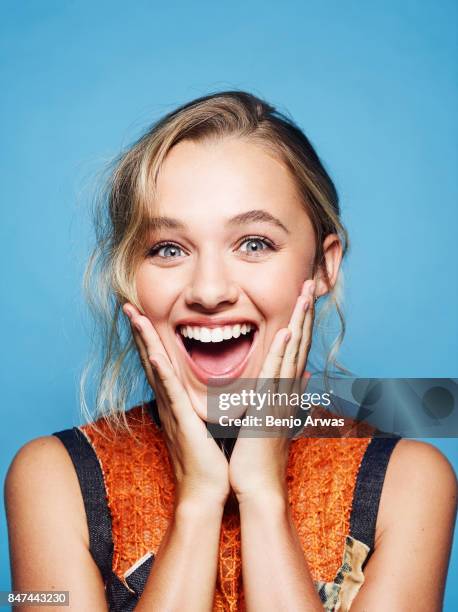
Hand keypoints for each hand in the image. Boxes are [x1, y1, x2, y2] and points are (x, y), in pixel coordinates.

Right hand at [123, 304, 229, 508]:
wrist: (206, 493)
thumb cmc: (210, 461)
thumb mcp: (209, 424)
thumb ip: (210, 403)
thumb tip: (220, 388)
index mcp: (177, 401)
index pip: (162, 361)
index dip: (152, 336)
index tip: (146, 312)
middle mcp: (169, 402)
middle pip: (152, 358)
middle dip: (141, 330)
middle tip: (129, 304)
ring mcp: (172, 410)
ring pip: (156, 368)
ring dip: (145, 341)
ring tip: (135, 316)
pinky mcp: (181, 421)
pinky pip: (170, 392)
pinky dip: (161, 372)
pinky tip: (154, 353)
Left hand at [228, 280, 314, 503]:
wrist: (257, 488)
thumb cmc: (258, 458)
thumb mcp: (271, 422)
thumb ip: (282, 398)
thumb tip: (299, 380)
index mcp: (284, 393)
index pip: (295, 350)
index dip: (301, 322)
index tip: (303, 299)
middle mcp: (287, 391)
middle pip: (300, 344)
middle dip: (305, 313)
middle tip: (310, 284)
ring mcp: (281, 398)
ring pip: (292, 352)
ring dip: (300, 322)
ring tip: (306, 294)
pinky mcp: (269, 407)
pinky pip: (276, 374)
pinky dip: (283, 352)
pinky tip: (288, 330)